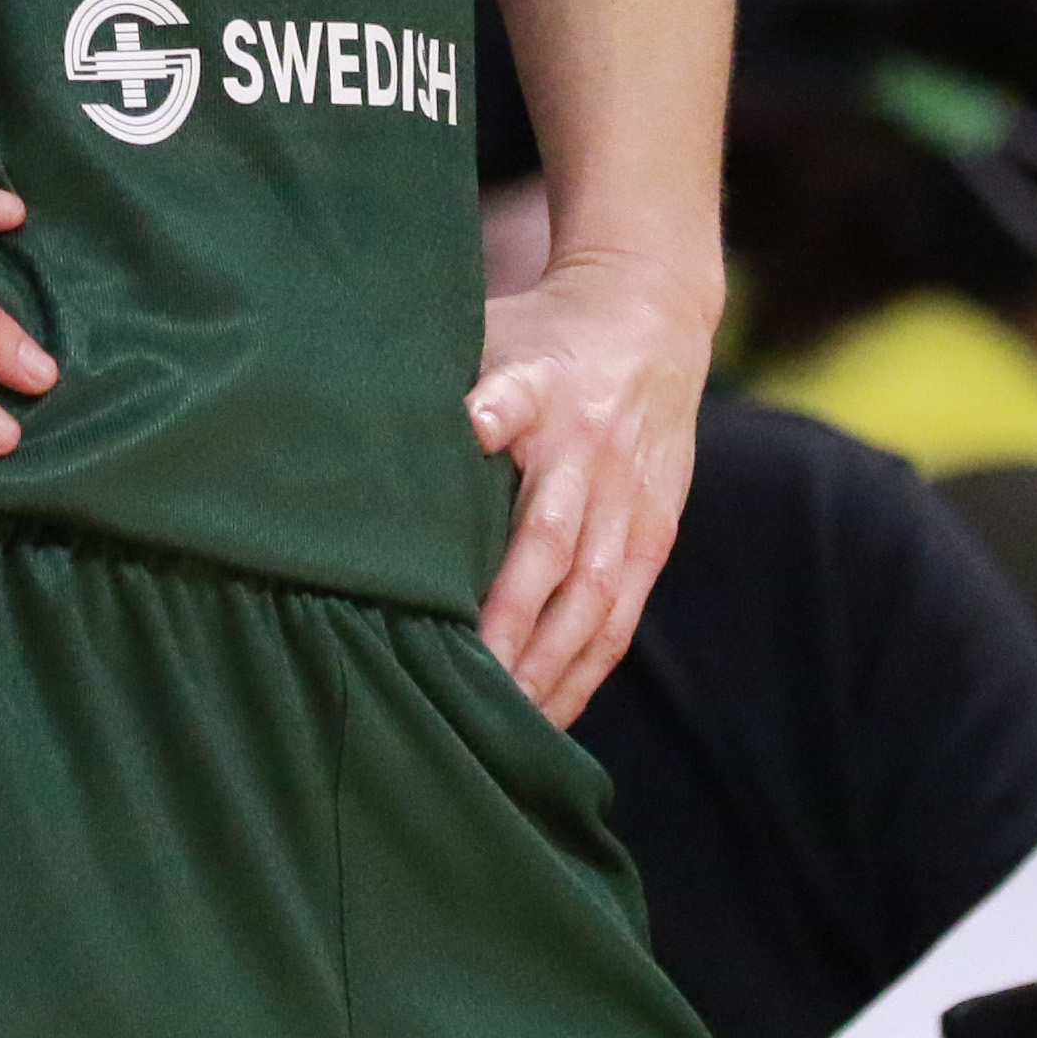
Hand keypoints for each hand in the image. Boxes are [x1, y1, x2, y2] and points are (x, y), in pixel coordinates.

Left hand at [464, 248, 709, 726]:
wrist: (651, 316)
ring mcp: (630, 500)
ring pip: (593, 598)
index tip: (465, 480)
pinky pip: (622, 615)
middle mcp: (589, 451)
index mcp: (541, 390)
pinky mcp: (655, 533)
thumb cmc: (542, 336)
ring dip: (549, 664)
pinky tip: (549, 713)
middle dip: (510, 620)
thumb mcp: (491, 329)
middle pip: (551, 545)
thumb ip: (444, 377)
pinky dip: (585, 669)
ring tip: (502, 721)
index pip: (513, 410)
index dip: (490, 438)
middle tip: (463, 681)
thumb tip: (381, 423)